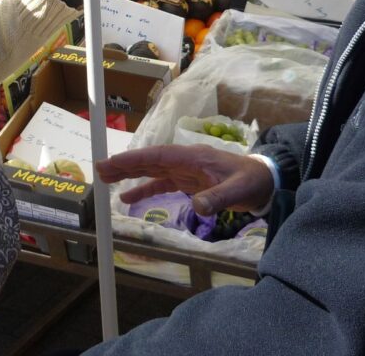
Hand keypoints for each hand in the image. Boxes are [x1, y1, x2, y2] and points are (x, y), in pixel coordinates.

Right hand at [95, 144, 273, 214]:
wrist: (265, 182)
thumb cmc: (252, 182)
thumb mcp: (238, 190)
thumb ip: (218, 198)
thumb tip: (197, 207)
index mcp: (193, 157)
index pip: (158, 156)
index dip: (134, 159)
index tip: (112, 161)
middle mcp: (184, 161)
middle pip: (149, 161)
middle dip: (124, 164)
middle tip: (99, 170)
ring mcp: (185, 171)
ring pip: (151, 170)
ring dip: (129, 174)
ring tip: (106, 179)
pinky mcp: (187, 182)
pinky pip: (161, 184)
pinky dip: (144, 189)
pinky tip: (128, 198)